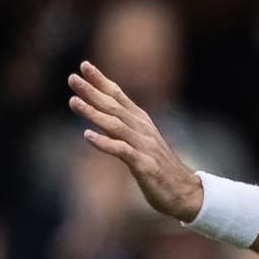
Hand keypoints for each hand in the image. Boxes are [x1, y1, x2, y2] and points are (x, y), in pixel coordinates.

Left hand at [67, 62, 204, 222]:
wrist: (186, 192)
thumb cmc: (161, 169)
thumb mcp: (143, 143)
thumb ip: (125, 129)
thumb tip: (104, 117)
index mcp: (141, 122)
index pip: (119, 96)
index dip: (101, 81)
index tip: (84, 65)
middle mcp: (142, 129)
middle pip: (114, 106)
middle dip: (92, 91)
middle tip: (72, 78)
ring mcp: (144, 146)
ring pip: (115, 125)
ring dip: (93, 113)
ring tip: (73, 102)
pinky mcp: (145, 165)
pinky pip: (122, 151)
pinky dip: (105, 142)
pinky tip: (88, 136)